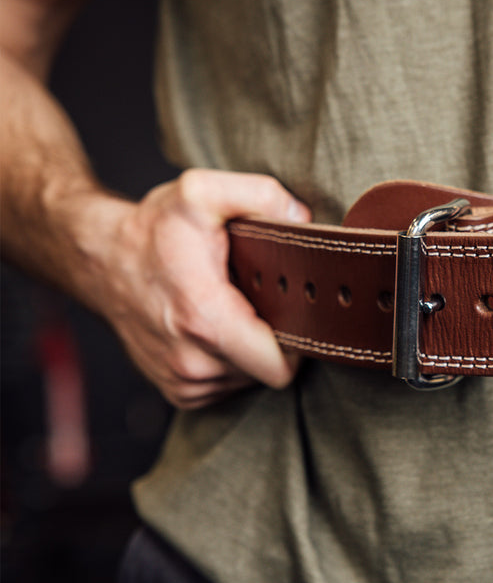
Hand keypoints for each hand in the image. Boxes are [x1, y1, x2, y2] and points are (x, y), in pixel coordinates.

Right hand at [94, 169, 311, 407]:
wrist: (101, 261)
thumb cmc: (153, 230)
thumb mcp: (202, 191)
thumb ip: (260, 195)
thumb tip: (300, 218)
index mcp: (205, 320)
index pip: (280, 366)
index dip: (297, 338)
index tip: (291, 310)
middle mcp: (192, 362)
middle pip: (269, 370)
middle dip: (274, 338)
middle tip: (259, 301)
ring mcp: (183, 382)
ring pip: (249, 378)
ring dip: (249, 348)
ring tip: (232, 310)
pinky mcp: (178, 391)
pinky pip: (226, 385)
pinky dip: (229, 360)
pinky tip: (215, 327)